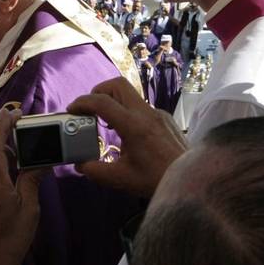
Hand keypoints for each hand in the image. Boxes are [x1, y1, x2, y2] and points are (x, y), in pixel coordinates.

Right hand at [68, 76, 186, 196]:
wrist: (191, 180)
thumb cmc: (156, 179)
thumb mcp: (121, 178)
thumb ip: (95, 171)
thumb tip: (80, 165)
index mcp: (133, 125)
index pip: (102, 102)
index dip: (83, 102)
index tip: (72, 110)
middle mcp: (146, 113)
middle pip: (118, 85)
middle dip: (99, 91)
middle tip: (89, 108)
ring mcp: (158, 114)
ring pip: (131, 95)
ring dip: (114, 102)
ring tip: (106, 123)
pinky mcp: (166, 119)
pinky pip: (142, 108)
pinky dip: (129, 113)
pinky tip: (128, 134)